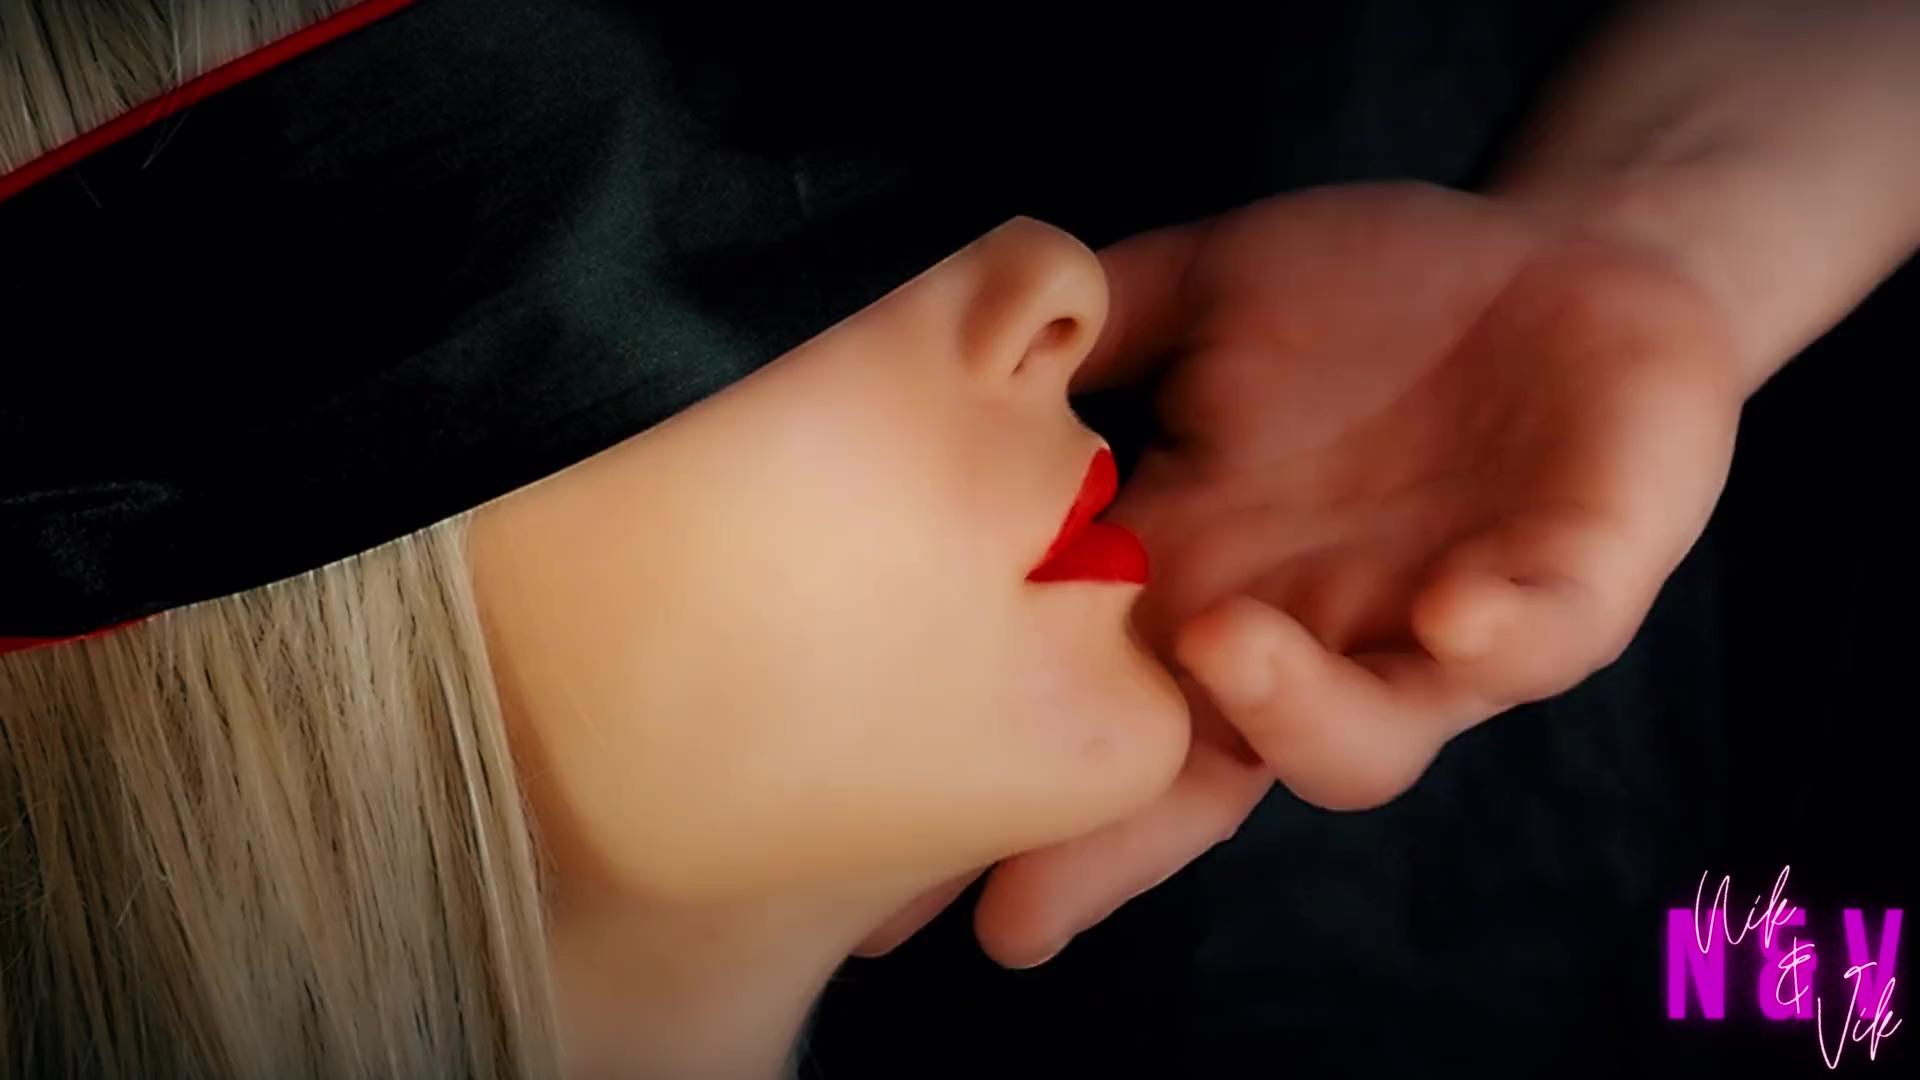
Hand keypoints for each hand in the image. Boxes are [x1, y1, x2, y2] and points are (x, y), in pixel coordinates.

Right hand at [950, 180, 1746, 966]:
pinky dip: (1494, 636)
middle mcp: (1305, 634)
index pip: (1088, 702)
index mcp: (1209, 572)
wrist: (1574, 260)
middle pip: (1195, 782)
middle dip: (1110, 851)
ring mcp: (1433, 632)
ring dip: (1287, 710)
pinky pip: (1531, 643)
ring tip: (1221, 644)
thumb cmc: (1387, 293)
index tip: (891, 871)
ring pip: (1360, 742)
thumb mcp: (1216, 285)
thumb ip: (1109, 323)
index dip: (1006, 787)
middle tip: (1016, 908)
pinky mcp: (1569, 592)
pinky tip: (1453, 607)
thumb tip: (974, 337)